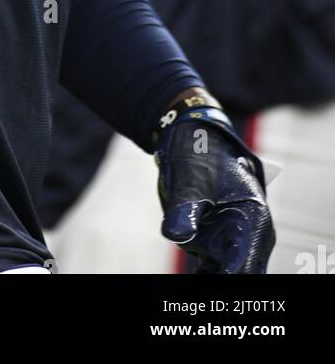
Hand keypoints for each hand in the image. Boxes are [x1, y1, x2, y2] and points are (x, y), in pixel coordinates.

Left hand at [155, 113, 274, 272]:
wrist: (190, 136)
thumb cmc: (197, 153)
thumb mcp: (189, 178)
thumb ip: (184, 209)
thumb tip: (175, 233)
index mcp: (252, 220)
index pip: (243, 269)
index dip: (227, 285)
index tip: (208, 285)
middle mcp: (249, 236)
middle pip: (238, 278)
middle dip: (218, 286)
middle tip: (192, 291)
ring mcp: (233, 241)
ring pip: (223, 277)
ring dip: (207, 280)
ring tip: (187, 281)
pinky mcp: (216, 243)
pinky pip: (211, 271)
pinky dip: (201, 277)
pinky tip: (186, 278)